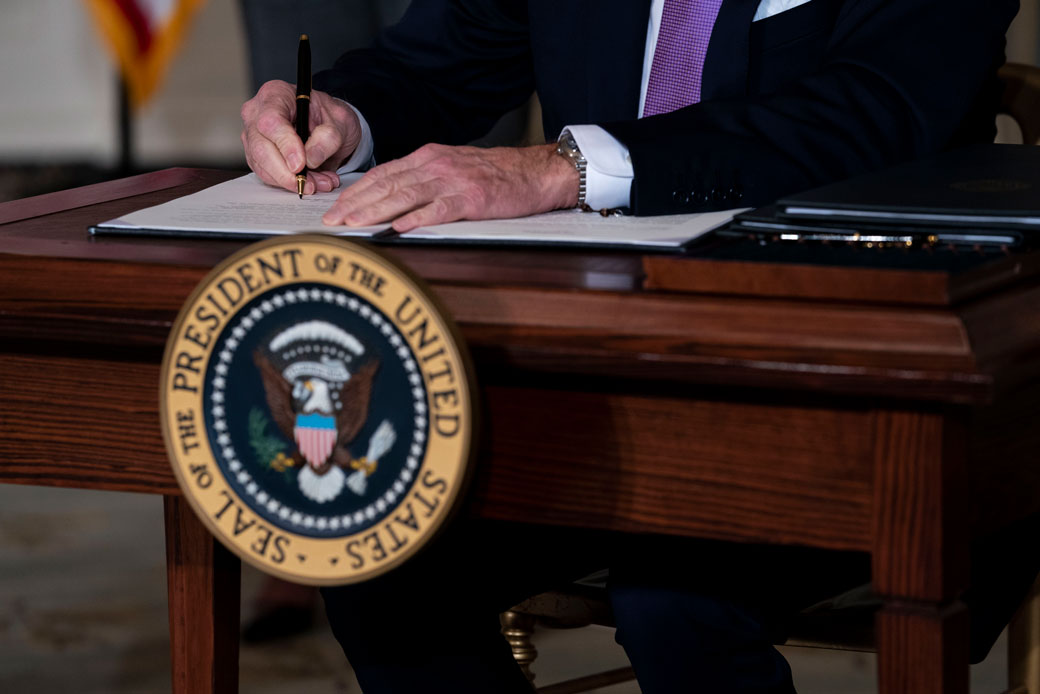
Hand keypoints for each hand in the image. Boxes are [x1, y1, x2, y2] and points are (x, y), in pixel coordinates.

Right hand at [240, 80, 360, 194]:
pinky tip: (312, 182)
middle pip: (261, 148)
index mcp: (275, 94)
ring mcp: (253, 136)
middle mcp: (257, 113)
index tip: (300, 165)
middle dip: (286, 172)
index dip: (285, 146)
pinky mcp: (257, 156)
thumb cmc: (330, 116)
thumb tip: (310, 159)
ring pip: (262, 166)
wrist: (328, 125)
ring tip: (320, 183)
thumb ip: (327, 138)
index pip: (271, 121)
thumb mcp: (340, 121)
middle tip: (309, 184)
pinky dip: (290, 183)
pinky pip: (268, 175)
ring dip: (291, 181)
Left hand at [321, 143, 579, 230]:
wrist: (534, 172)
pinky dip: (416, 219)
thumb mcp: (452, 167)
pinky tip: (398, 228)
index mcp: (428, 157)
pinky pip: (438, 210)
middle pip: (387, 185)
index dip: (356, 192)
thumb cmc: (494, 175)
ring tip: (354, 224)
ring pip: (405, 196)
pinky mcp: (471, 199)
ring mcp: (453, 182)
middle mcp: (436, 166)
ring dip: (376, 211)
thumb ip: (423, 178)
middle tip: (332, 221)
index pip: (383, 174)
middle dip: (356, 204)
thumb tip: (391, 197)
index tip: (335, 209)